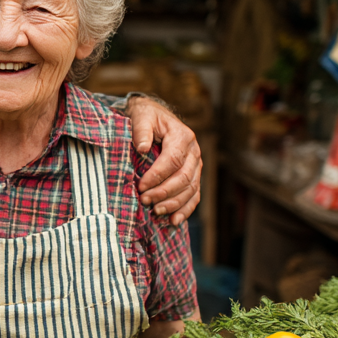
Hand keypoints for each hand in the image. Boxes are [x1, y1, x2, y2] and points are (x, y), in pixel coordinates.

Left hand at [128, 96, 201, 225]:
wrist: (155, 117)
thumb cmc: (147, 117)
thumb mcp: (142, 117)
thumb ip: (141, 130)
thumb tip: (141, 147)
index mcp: (182, 136)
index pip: (172, 160)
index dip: (157, 176)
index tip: (140, 186)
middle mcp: (194, 151)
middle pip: (183, 178)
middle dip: (164, 192)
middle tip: (145, 201)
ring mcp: (196, 165)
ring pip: (190, 189)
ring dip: (173, 203)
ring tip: (156, 212)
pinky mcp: (194, 175)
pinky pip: (194, 196)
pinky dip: (185, 210)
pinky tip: (174, 221)